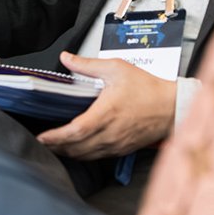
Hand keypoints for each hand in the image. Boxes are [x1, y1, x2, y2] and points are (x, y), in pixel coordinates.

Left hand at [36, 52, 175, 159]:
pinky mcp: (122, 149)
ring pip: (85, 155)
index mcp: (106, 114)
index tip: (41, 136)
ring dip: (68, 152)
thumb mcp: (116, 69)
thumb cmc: (149, 89)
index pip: (75, 131)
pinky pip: (97, 156)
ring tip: (53, 146)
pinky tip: (75, 149)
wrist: (173, 108)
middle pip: (76, 148)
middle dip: (56, 147)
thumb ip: (87, 65)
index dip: (56, 137)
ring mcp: (116, 144)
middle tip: (40, 143)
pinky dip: (82, 154)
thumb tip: (66, 58)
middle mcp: (110, 133)